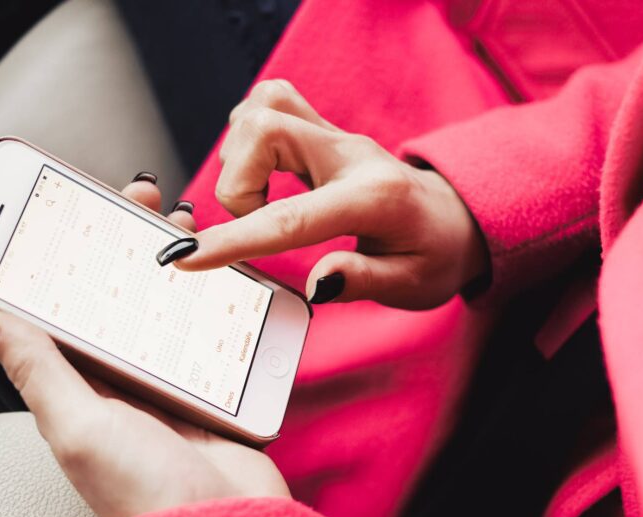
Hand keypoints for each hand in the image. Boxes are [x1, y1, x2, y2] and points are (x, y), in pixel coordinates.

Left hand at [0, 179, 289, 516]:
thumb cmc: (145, 496)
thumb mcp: (78, 428)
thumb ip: (40, 371)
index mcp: (80, 390)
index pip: (62, 309)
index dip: (63, 257)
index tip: (70, 209)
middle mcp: (121, 384)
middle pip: (119, 297)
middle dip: (124, 245)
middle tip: (139, 200)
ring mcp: (170, 385)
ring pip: (166, 307)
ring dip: (171, 265)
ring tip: (182, 226)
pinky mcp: (214, 391)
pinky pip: (210, 333)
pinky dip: (213, 300)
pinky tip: (222, 273)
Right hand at [171, 79, 486, 309]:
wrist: (455, 217)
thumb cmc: (434, 254)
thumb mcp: (413, 285)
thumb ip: (363, 279)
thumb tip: (316, 283)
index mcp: (373, 198)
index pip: (291, 217)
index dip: (234, 237)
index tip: (188, 256)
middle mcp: (349, 154)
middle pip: (266, 128)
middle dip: (236, 181)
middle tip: (252, 222)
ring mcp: (334, 136)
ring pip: (262, 107)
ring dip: (239, 158)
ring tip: (259, 202)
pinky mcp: (320, 131)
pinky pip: (269, 104)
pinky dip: (248, 138)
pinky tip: (261, 176)